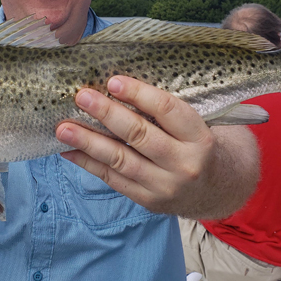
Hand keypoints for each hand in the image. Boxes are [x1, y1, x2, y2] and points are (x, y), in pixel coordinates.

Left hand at [56, 76, 257, 217]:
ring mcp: (165, 186)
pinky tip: (68, 150)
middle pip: (140, 135)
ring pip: (121, 160)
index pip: (168, 110)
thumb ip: (163, 109)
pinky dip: (88, 163)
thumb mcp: (193, 124)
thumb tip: (114, 85)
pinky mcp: (147, 200)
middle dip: (107, 114)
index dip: (139, 94)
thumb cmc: (197, 143)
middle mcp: (184, 163)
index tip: (112, 81)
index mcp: (199, 137)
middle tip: (81, 97)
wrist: (218, 189)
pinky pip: (112, 179)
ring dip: (88, 142)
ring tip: (63, 128)